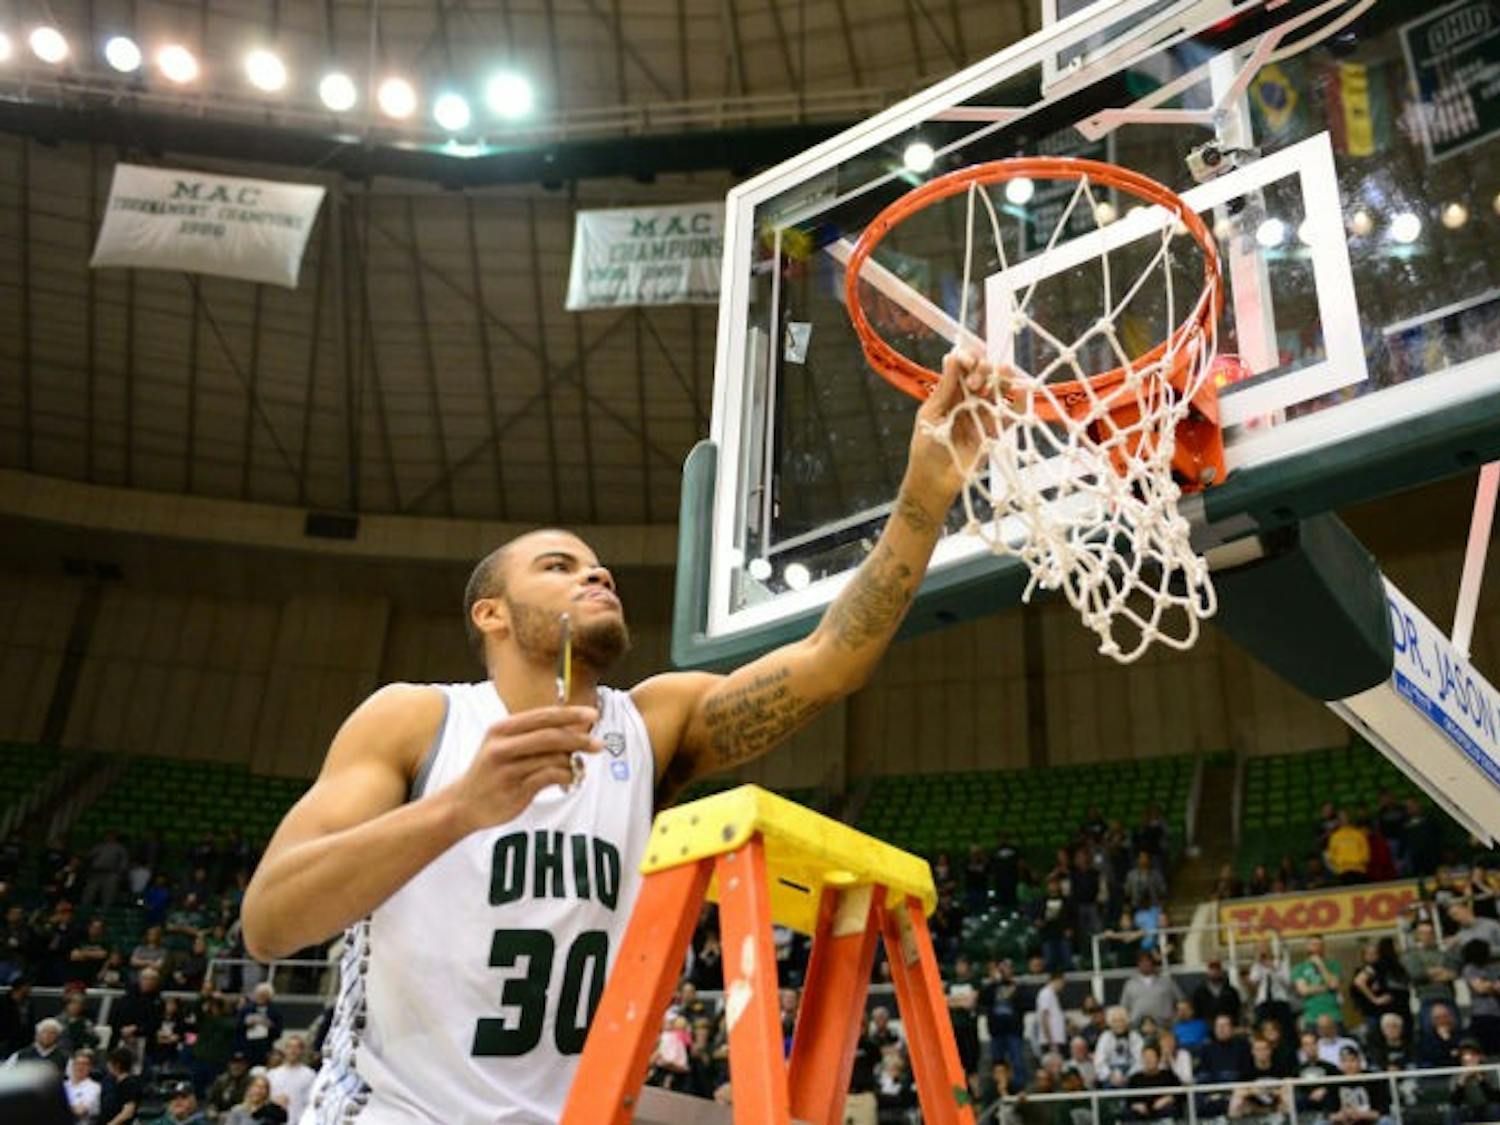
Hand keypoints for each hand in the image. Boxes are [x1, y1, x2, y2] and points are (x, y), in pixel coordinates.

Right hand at [441, 706, 601, 834]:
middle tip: (598, 745)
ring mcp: (507, 769)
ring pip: (553, 758)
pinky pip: (549, 778)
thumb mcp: (503, 746)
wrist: (462, 804)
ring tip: (576, 769)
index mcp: (501, 729)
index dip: (570, 714)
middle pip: (550, 736)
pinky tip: (567, 780)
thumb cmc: (491, 772)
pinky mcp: (514, 790)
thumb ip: (533, 736)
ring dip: (571, 763)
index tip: (593, 714)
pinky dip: (565, 777)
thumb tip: (573, 731)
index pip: (542, 716)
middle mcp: (501, 746)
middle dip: (579, 739)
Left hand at [906, 350, 1009, 502]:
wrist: (934, 482)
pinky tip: (1021, 390)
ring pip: (998, 391)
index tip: (967, 361)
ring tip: (1005, 373)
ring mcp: (983, 416)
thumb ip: (945, 388)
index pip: (964, 369)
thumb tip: (952, 357)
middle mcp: (968, 402)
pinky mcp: (995, 432)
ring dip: (1003, 379)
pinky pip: (1010, 415)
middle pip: (983, 376)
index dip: (968, 360)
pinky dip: (1018, 403)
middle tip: (977, 382)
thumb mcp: (931, 414)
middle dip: (984, 370)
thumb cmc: (925, 449)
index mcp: (950, 395)